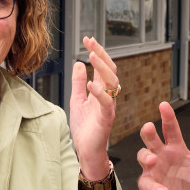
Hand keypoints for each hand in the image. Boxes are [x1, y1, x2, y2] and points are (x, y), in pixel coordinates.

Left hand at [69, 36, 117, 179]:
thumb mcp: (77, 100)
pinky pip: (106, 103)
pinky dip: (99, 92)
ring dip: (102, 68)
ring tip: (91, 56)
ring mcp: (109, 107)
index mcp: (103, 91)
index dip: (97, 52)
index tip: (87, 39)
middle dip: (101, 54)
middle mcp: (109, 96)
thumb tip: (78, 63)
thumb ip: (78, 83)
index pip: (103, 67)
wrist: (87, 150)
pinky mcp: (106, 119)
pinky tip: (91, 83)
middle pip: (110, 70)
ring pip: (113, 83)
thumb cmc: (85, 128)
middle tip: (90, 42)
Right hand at [137, 101, 189, 189]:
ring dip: (145, 157)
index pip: (171, 129)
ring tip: (153, 159)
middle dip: (148, 133)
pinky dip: (154, 187)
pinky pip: (147, 183)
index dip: (167, 117)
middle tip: (149, 127)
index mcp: (177, 149)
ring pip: (142, 157)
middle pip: (151, 140)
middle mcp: (163, 156)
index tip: (164, 105)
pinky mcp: (149, 187)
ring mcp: (154, 171)